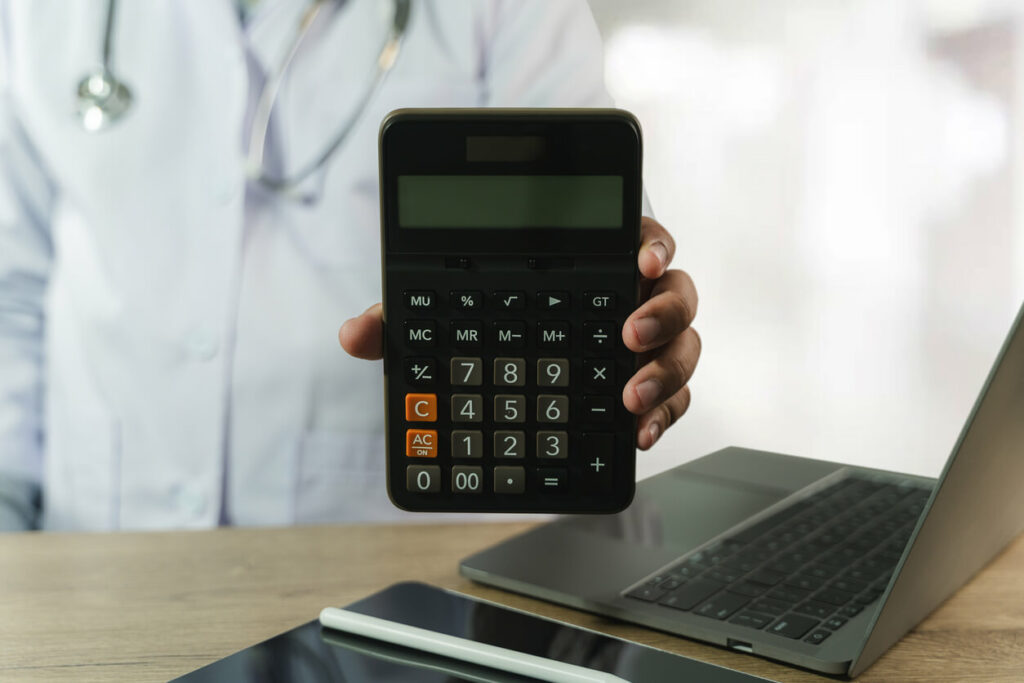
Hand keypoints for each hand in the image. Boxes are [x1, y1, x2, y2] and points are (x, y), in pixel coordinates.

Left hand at [338, 216, 698, 449]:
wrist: (507, 374)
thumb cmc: (483, 317)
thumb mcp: (441, 313)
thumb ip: (406, 318)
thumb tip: (357, 336)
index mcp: (591, 261)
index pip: (636, 236)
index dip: (648, 242)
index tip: (637, 257)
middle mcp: (628, 298)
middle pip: (675, 292)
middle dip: (661, 312)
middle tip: (628, 335)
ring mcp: (643, 345)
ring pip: (683, 346)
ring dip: (666, 371)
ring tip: (629, 399)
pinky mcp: (646, 388)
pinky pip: (674, 398)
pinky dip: (664, 415)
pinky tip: (636, 433)